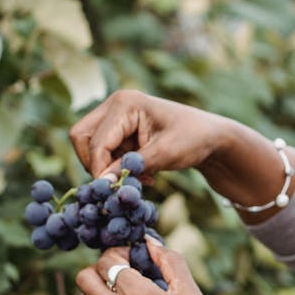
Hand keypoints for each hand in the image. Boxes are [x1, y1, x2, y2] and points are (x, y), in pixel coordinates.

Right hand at [69, 90, 236, 178]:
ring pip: (93, 147)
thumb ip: (131, 167)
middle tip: (118, 183)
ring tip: (142, 177)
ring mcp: (117, 115)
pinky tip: (145, 173)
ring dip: (112, 168)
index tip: (113, 190)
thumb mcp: (164, 155)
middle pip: (82, 137)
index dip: (100, 168)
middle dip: (97, 164)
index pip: (96, 141)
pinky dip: (120, 166)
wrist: (213, 138)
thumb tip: (102, 183)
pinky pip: (107, 152)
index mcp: (125, 103)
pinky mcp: (122, 129)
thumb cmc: (193, 140)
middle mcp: (116, 104)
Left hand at [76, 240, 231, 294]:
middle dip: (101, 267)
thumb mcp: (190, 292)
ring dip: (99, 287)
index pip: (107, 259)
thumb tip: (151, 243)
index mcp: (136, 293)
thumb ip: (170, 261)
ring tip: (124, 290)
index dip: (120, 252)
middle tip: (124, 271)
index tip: (136, 257)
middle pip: (84, 276)